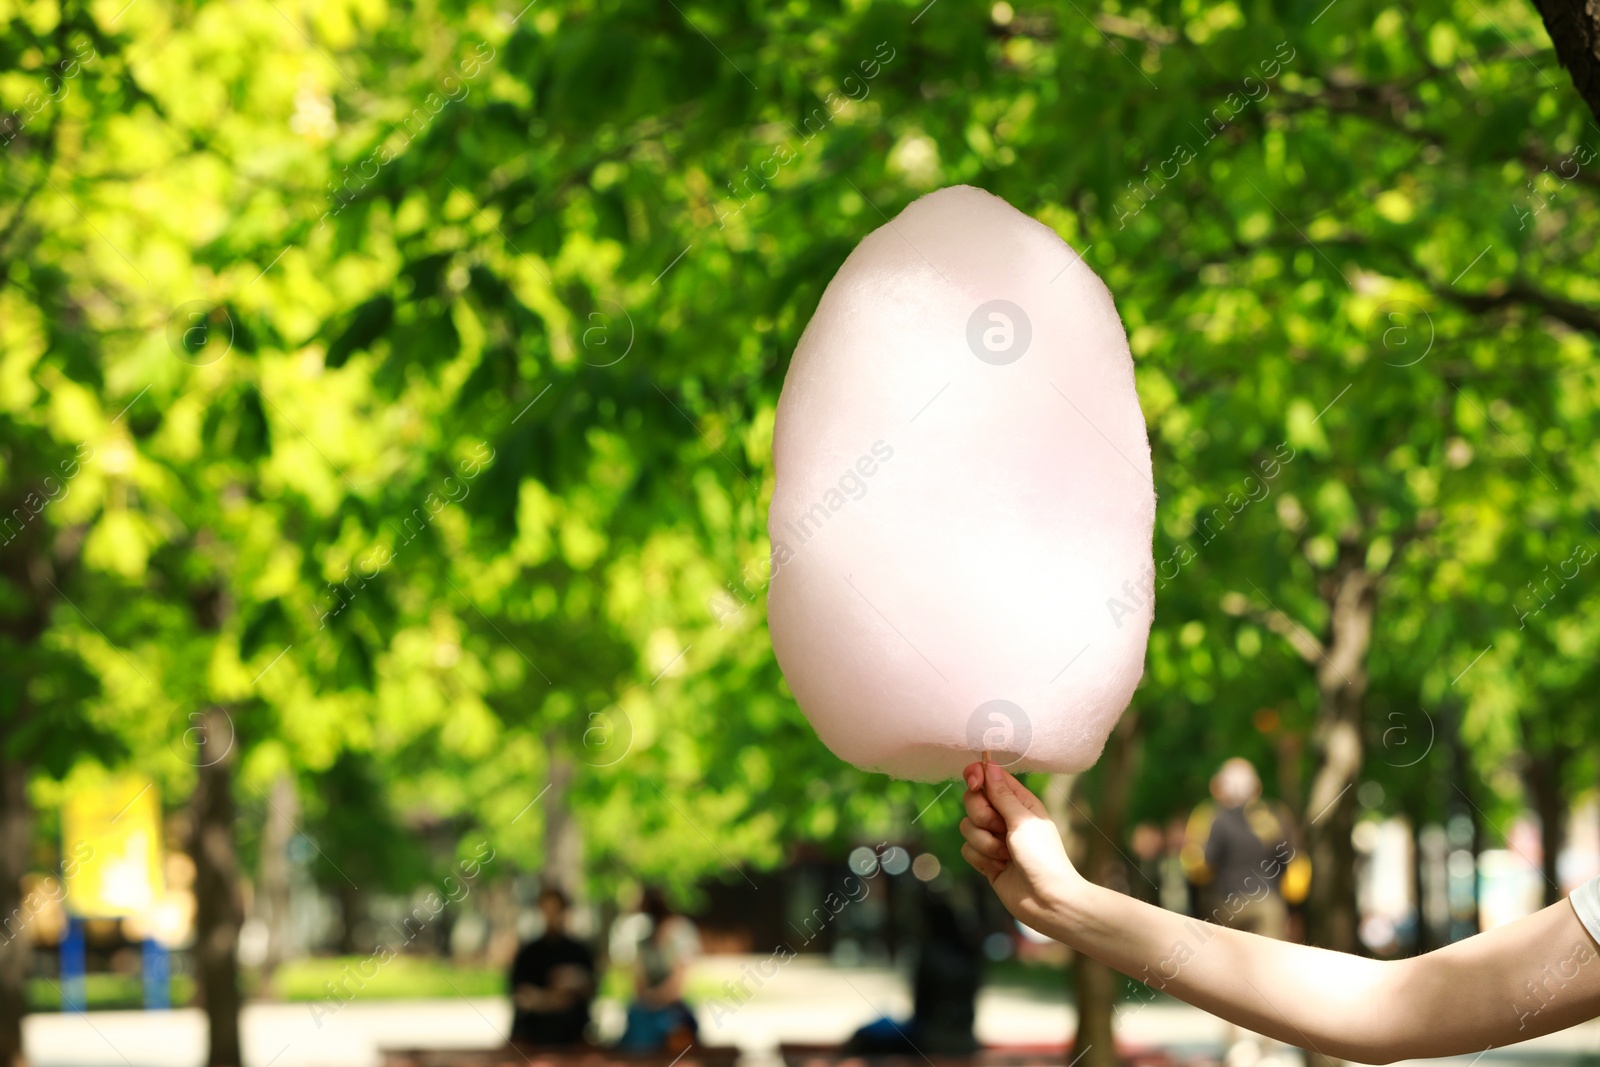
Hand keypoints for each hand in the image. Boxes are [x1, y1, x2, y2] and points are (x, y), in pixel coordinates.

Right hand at [960, 760, 1083, 931]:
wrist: (1046, 901)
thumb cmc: (1043, 857)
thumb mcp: (1023, 820)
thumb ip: (1002, 794)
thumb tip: (988, 765)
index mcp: (1019, 802)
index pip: (990, 778)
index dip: (977, 776)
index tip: (973, 782)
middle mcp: (1005, 818)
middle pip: (972, 801)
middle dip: (982, 816)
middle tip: (1000, 829)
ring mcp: (994, 839)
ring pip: (967, 827)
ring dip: (985, 842)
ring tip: (1005, 855)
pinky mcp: (985, 859)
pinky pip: (967, 849)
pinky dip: (982, 859)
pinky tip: (1000, 867)